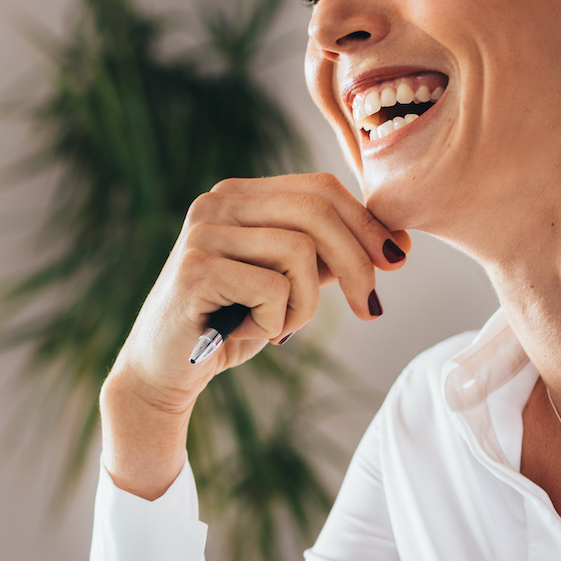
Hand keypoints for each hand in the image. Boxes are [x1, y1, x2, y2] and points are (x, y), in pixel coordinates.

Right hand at [101, 173, 407, 498]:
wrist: (163, 371)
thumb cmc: (227, 325)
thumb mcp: (285, 284)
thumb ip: (325, 257)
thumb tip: (393, 244)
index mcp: (239, 195)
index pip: (320, 188)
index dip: (366, 223)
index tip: (396, 261)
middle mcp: (216, 202)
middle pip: (317, 211)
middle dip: (359, 261)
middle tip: (370, 307)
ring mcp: (202, 232)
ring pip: (300, 252)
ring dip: (306, 304)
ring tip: (279, 327)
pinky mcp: (196, 269)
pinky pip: (274, 288)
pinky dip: (276, 321)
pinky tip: (251, 333)